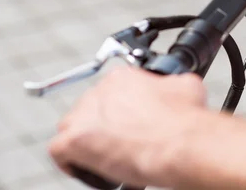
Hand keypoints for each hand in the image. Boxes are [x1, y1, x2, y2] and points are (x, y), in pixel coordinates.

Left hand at [49, 66, 206, 187]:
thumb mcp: (186, 87)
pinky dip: (71, 162)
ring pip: (71, 126)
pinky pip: (59, 150)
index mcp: (123, 77)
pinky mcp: (74, 141)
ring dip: (85, 140)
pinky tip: (91, 169)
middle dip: (103, 125)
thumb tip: (176, 86)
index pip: (110, 91)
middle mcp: (100, 91)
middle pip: (90, 109)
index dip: (120, 110)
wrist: (180, 143)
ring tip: (107, 156)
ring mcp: (84, 116)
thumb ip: (172, 84)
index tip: (129, 122)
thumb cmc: (185, 121)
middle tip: (121, 142)